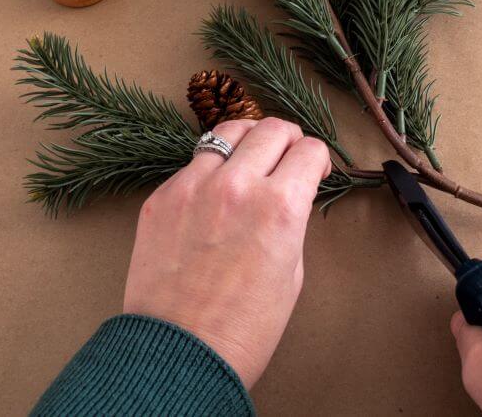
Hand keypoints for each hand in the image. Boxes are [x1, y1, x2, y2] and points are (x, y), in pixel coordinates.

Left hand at [123, 117, 330, 387]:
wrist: (180, 353)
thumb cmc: (243, 327)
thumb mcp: (291, 272)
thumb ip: (291, 221)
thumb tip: (287, 195)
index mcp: (279, 207)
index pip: (309, 150)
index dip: (319, 158)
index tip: (315, 169)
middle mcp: (237, 186)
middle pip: (272, 129)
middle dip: (289, 139)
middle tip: (289, 156)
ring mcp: (193, 186)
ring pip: (228, 131)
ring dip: (249, 139)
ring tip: (251, 156)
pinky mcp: (162, 197)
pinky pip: (194, 163)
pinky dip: (212, 167)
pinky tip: (215, 191)